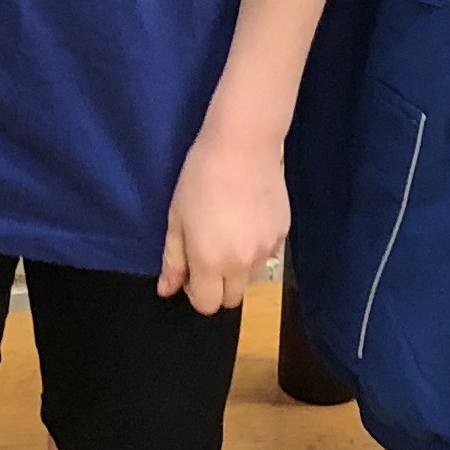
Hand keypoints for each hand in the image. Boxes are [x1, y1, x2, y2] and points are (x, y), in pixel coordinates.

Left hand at [159, 127, 286, 315]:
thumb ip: (173, 260)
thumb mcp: (177, 218)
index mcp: (210, 261)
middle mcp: (241, 263)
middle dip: (218, 286)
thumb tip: (166, 290)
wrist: (243, 145)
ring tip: (229, 233)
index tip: (191, 270)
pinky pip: (266, 256)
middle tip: (209, 253)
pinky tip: (247, 220)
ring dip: (238, 269)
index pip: (207, 304)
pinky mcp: (282, 234)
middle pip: (232, 299)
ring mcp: (266, 250)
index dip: (195, 292)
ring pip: (251, 278)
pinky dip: (255, 249)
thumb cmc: (200, 178)